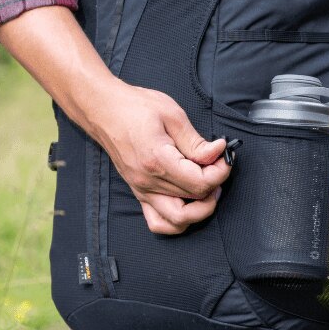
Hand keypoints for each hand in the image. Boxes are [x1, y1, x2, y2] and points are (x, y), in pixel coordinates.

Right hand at [90, 83, 230, 234]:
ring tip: (207, 189)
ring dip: (199, 211)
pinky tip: (188, 204)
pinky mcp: (139, 193)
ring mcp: (142, 191)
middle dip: (215, 186)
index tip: (225, 155)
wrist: (104, 110)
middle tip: (219, 167)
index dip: (221, 171)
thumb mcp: (172, 115)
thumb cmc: (135, 107)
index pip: (200, 183)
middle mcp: (148, 182)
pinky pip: (158, 222)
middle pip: (193, 202)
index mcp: (158, 161)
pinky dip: (177, 221)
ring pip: (177, 221)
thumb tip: (218, 153)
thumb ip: (196, 141)